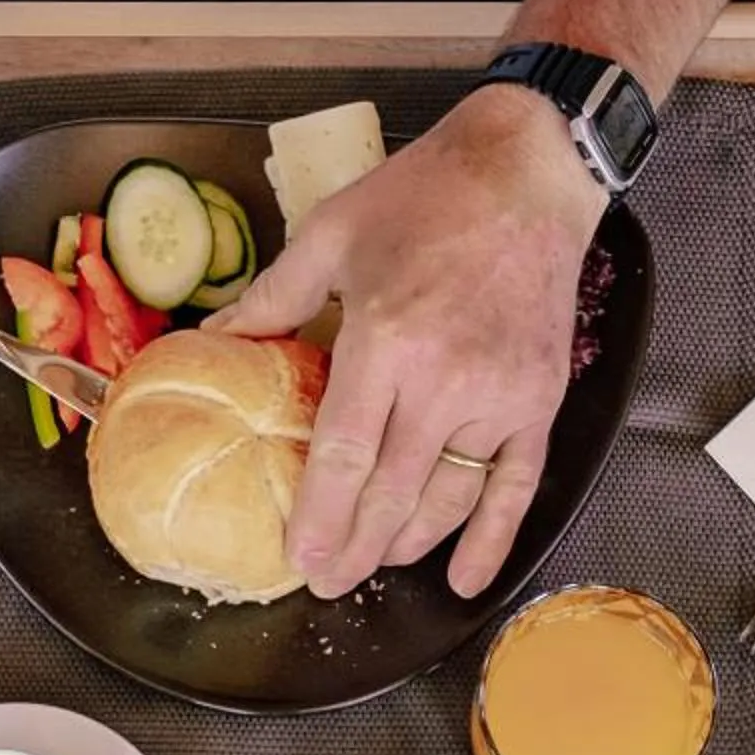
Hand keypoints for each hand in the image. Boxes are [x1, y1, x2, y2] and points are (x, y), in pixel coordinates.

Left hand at [212, 85, 605, 597]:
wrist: (527, 171)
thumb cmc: (424, 197)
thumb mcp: (332, 233)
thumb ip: (274, 295)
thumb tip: (217, 336)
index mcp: (386, 340)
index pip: (345, 454)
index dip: (320, 515)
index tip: (297, 558)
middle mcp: (446, 380)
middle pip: (392, 494)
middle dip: (355, 548)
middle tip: (326, 582)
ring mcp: (499, 397)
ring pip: (448, 499)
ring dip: (407, 544)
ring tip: (372, 564)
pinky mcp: (538, 401)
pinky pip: (515, 487)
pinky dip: (491, 540)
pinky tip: (464, 579)